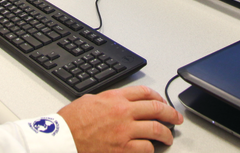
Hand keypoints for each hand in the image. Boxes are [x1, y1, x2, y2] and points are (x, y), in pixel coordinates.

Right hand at [58, 85, 181, 152]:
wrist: (63, 140)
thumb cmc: (71, 122)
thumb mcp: (90, 100)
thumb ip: (108, 100)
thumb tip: (117, 102)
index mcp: (115, 97)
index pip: (145, 93)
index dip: (158, 96)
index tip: (162, 101)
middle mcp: (123, 112)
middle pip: (156, 109)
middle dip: (170, 114)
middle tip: (176, 118)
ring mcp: (125, 131)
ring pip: (156, 130)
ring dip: (165, 135)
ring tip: (168, 138)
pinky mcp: (123, 149)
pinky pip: (146, 148)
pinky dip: (151, 149)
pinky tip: (150, 149)